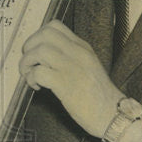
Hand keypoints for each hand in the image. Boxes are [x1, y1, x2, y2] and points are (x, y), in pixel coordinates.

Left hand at [19, 20, 121, 137]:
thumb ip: (70, 57)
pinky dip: (32, 78)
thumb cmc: (98, 96)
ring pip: (39, 51)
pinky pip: (39, 72)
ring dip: (27, 62)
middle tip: (29, 62)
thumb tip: (43, 56)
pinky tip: (37, 87)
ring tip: (30, 75)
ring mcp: (72, 68)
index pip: (55, 26)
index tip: (35, 50)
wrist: (114, 115)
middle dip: (29, 47)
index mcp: (82, 47)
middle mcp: (78, 53)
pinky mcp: (66, 85)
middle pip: (44, 34)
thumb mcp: (88, 67)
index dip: (38, 36)